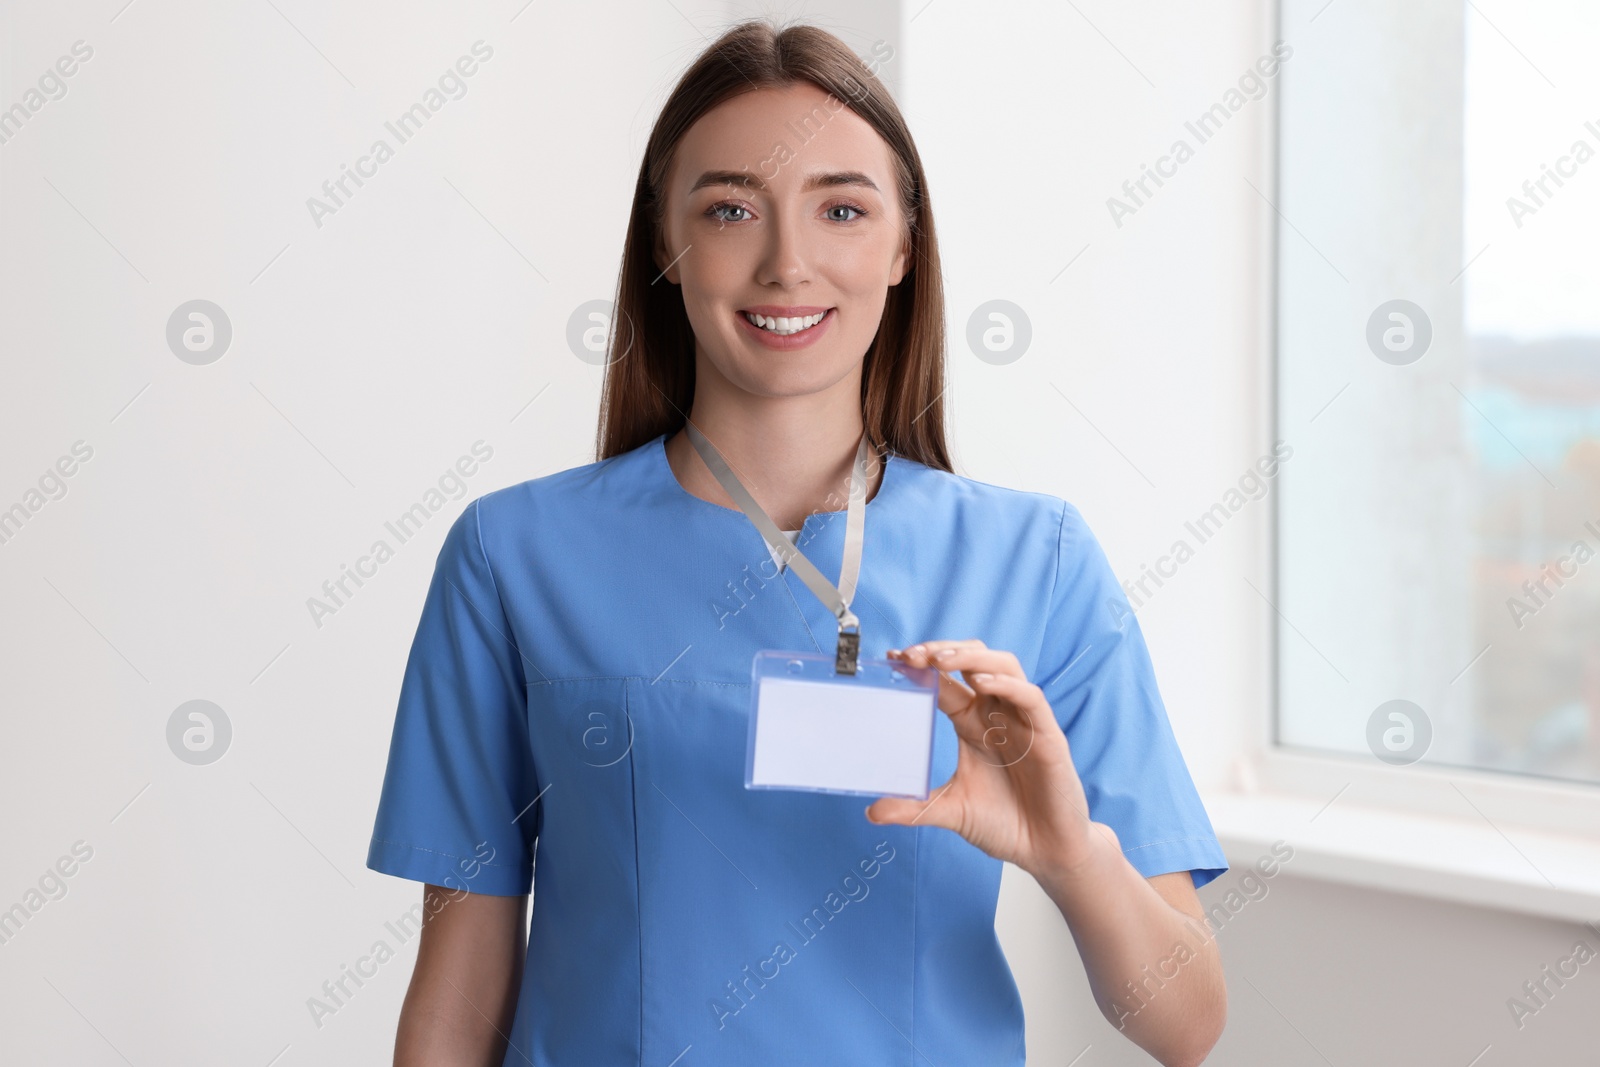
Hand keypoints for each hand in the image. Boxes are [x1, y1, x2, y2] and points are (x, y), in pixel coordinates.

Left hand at [866, 640, 1115, 882]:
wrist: (1046, 851)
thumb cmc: (1005, 824)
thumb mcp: (951, 811)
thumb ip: (914, 808)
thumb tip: (871, 812)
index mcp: (973, 724)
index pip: (946, 681)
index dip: (922, 665)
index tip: (893, 658)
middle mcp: (997, 715)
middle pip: (973, 661)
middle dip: (944, 650)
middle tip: (912, 654)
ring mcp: (1024, 722)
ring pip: (1003, 667)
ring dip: (972, 658)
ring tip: (941, 660)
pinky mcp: (1048, 736)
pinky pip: (1031, 698)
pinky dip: (1007, 685)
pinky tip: (982, 684)